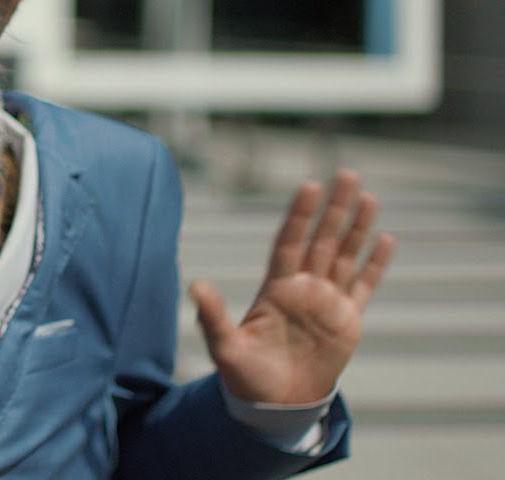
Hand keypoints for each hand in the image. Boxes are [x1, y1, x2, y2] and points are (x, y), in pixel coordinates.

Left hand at [189, 170, 394, 404]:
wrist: (273, 406)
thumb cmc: (245, 377)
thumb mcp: (225, 346)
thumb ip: (213, 316)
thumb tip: (195, 285)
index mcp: (275, 289)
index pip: (290, 242)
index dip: (300, 215)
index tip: (309, 186)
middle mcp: (302, 288)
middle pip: (322, 240)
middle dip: (334, 209)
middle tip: (346, 174)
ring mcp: (326, 302)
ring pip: (345, 256)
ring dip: (356, 227)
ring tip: (367, 196)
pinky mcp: (347, 321)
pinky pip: (364, 286)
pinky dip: (374, 264)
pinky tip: (384, 238)